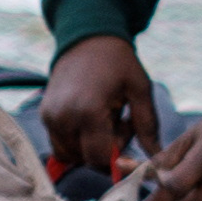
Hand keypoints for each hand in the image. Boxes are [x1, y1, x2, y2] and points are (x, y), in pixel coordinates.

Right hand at [37, 35, 154, 180]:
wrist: (88, 41)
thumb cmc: (119, 63)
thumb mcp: (141, 90)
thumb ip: (148, 126)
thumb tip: (157, 158)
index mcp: (88, 112)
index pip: (99, 158)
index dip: (117, 158)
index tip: (130, 138)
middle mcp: (63, 118)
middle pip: (85, 159)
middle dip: (106, 151)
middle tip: (120, 123)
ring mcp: (50, 118)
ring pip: (70, 155)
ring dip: (90, 147)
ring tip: (106, 120)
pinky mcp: (44, 116)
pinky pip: (60, 144)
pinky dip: (77, 141)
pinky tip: (92, 120)